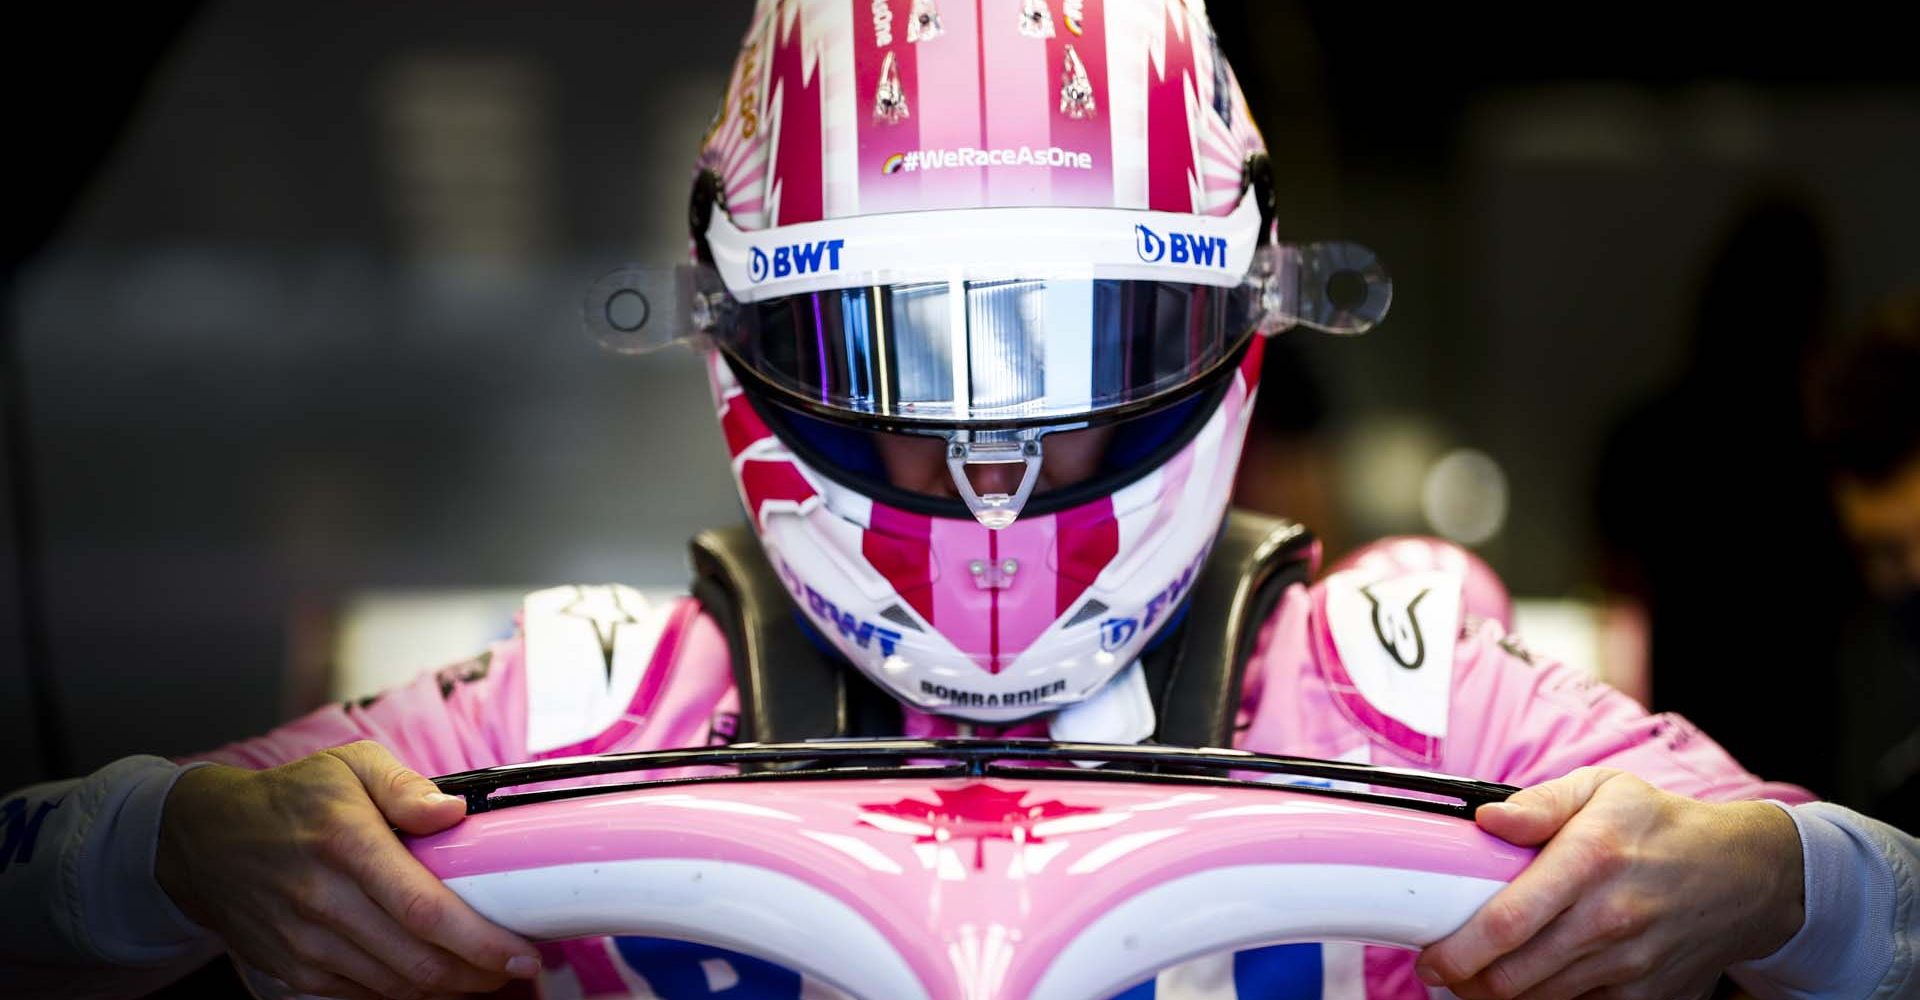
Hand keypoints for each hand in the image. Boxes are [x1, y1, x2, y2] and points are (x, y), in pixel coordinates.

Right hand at [157, 741, 541, 998]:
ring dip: (449, 987)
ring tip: (485, 971)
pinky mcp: (293, 969)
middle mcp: (323, 900)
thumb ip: (406, 787)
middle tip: (517, 965)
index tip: (523, 952)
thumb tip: (454, 812)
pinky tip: (435, 976)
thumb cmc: (292, 798)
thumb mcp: (350, 765)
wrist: (204, 841)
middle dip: (479, 973)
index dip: (481, 942)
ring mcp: (304, 943)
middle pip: (418, 961)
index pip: (425, 910)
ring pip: (395, 986)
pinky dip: (406, 993)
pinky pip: (363, 995)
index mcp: (347, 845)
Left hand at [1416, 767, 1803, 999]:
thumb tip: (1486, 820)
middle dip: (1466, 979)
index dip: (1458, 949)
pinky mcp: (1647, 995)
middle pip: (1514, 975)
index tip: (1430, 955)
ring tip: (1480, 972)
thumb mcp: (1603, 790)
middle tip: (1447, 967)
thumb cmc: (1661, 827)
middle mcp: (1610, 919)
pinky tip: (1529, 980)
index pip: (1508, 921)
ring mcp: (1631, 965)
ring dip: (1498, 994)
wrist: (1745, 876)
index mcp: (1591, 861)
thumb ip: (1539, 803)